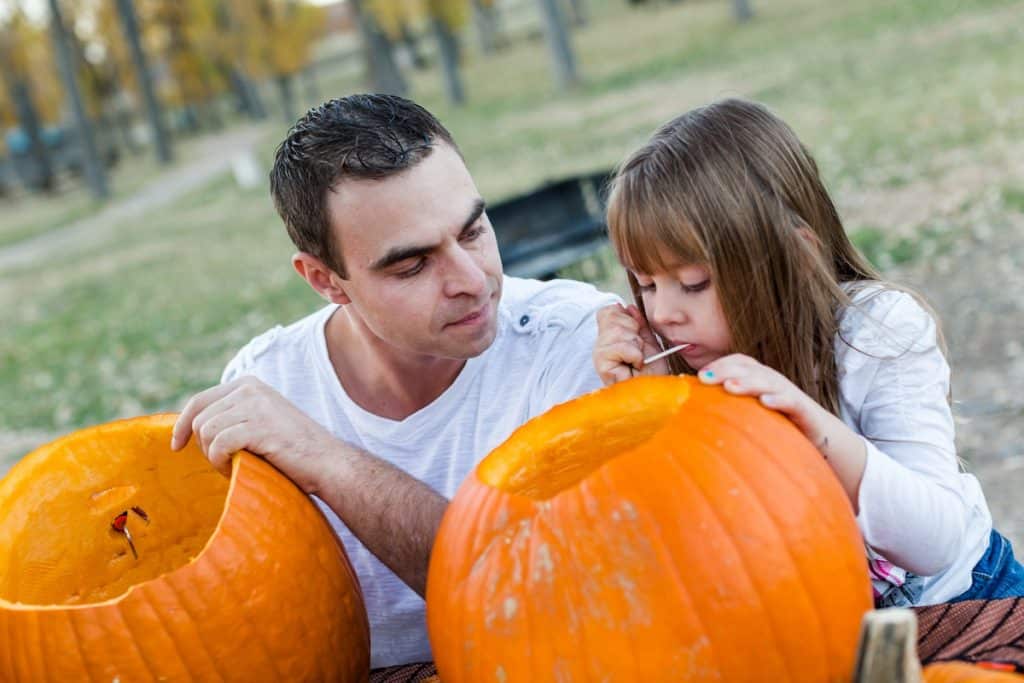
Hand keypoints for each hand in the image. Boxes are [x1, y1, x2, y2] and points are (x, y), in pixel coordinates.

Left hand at [170, 376, 333, 491]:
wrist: (326, 462)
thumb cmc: (293, 450)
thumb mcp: (260, 421)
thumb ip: (234, 416)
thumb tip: (191, 427)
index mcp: (249, 385)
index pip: (200, 401)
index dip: (183, 425)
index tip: (177, 446)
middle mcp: (251, 389)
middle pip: (200, 419)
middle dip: (204, 447)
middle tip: (224, 464)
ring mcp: (256, 405)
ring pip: (207, 432)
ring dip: (213, 456)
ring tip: (233, 466)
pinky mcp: (258, 426)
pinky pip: (218, 444)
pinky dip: (220, 462)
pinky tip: (235, 469)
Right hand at [593, 303, 668, 384]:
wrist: (657, 394)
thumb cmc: (654, 374)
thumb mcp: (649, 343)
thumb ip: (638, 324)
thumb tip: (628, 307)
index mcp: (610, 338)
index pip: (607, 312)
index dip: (624, 317)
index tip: (637, 334)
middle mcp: (601, 345)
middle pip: (612, 317)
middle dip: (633, 332)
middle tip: (639, 353)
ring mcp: (599, 355)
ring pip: (616, 331)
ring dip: (635, 346)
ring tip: (638, 361)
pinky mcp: (602, 366)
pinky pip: (619, 347)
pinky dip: (634, 355)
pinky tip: (635, 366)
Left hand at [697, 354, 830, 447]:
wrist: (817, 432)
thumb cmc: (777, 420)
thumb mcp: (749, 409)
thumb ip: (728, 403)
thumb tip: (697, 404)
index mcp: (758, 377)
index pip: (738, 361)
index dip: (719, 364)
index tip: (699, 375)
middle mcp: (772, 380)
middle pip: (748, 369)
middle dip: (725, 370)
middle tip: (705, 378)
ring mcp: (787, 392)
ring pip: (767, 382)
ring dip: (748, 382)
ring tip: (729, 386)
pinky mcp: (802, 409)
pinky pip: (790, 402)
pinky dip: (778, 400)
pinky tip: (765, 403)